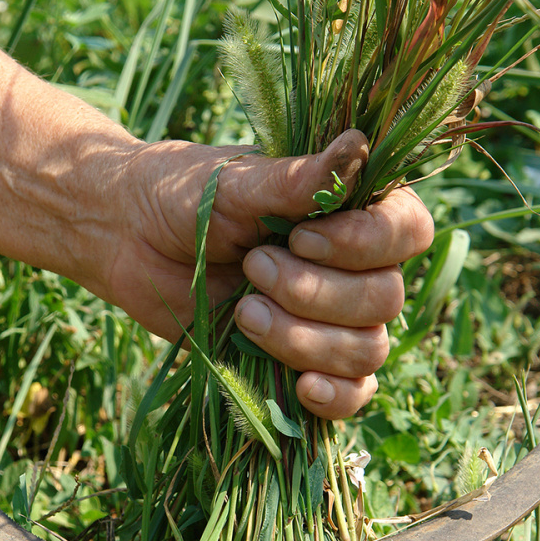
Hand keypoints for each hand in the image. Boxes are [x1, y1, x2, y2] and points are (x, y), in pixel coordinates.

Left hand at [106, 130, 433, 418]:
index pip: (409, 231)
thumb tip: (359, 144)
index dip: (367, 245)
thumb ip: (296, 179)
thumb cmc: (183, 195)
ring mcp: (332, 319)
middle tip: (251, 266)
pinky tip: (301, 386)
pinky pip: (352, 394)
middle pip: (386, 298)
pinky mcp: (305, 361)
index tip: (301, 238)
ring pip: (367, 349)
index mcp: (349, 210)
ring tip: (244, 312)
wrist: (130, 239)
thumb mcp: (234, 183)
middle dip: (315, 293)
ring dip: (305, 338)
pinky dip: (334, 396)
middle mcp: (353, 265)